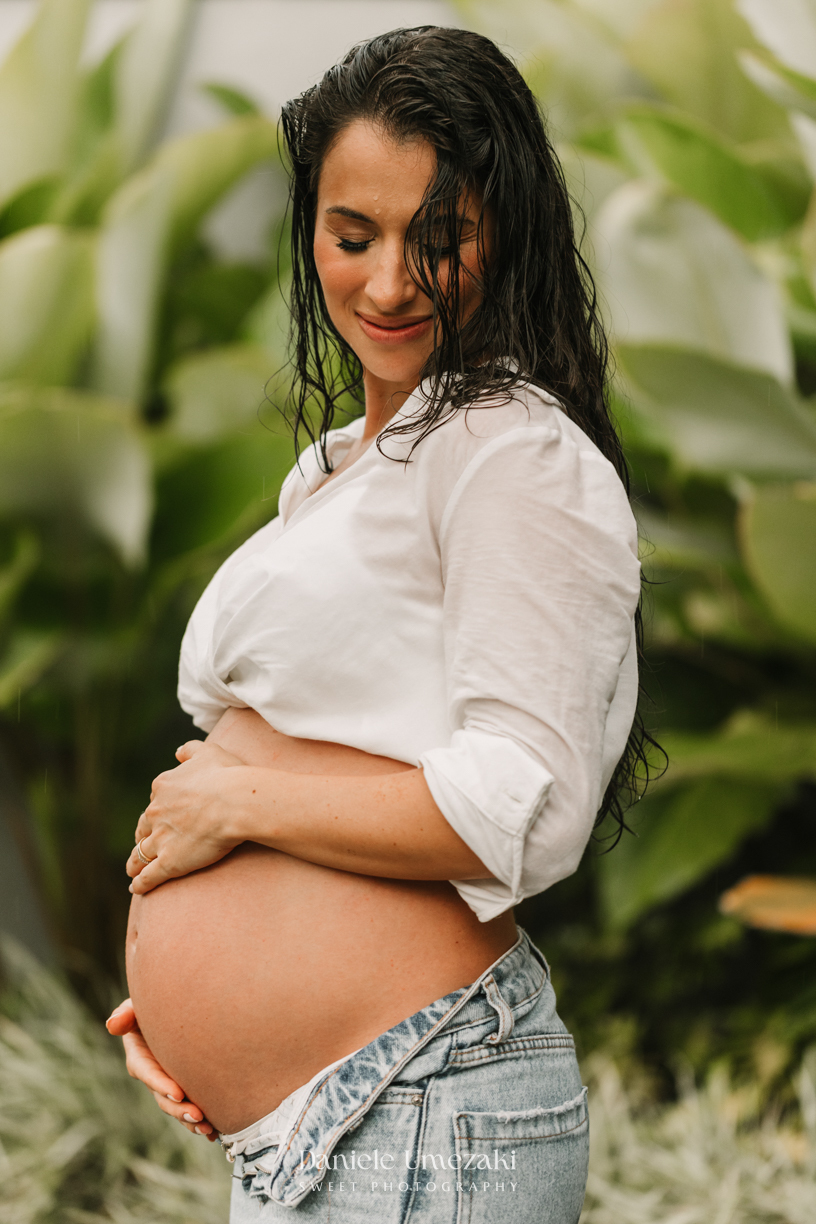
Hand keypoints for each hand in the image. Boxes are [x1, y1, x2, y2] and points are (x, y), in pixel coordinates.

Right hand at [106, 998, 216, 1140]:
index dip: (161, 1084)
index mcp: (140, 1057)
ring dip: (190, 1120)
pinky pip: (190, 1107)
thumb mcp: (137, 1006)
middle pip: (163, 1097)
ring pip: (177, 1107)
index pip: (148, 1072)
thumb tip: (113, 1024)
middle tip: (198, 1116)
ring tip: (208, 1128)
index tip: (178, 1093)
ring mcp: (169, 1083)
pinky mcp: (184, 1087)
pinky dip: (200, 1121)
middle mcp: (153, 1075)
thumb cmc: (153, 1004)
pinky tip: (215, 1131)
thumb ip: (126, 1013)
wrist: (175, 1009)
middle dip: (179, 1109)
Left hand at [127, 740, 243, 894]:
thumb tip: (178, 752)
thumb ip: (190, 750)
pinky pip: (149, 876)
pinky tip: (136, 888)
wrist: (235, 802)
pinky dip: (140, 883)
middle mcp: (156, 813)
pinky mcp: (169, 862)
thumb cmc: (227, 775)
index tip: (162, 816)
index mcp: (163, 787)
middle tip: (143, 843)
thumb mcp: (208, 752)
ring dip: (135, 862)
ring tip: (132, 870)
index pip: (155, 800)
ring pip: (141, 853)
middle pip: (144, 827)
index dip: (159, 809)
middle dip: (142, 834)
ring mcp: (160, 838)